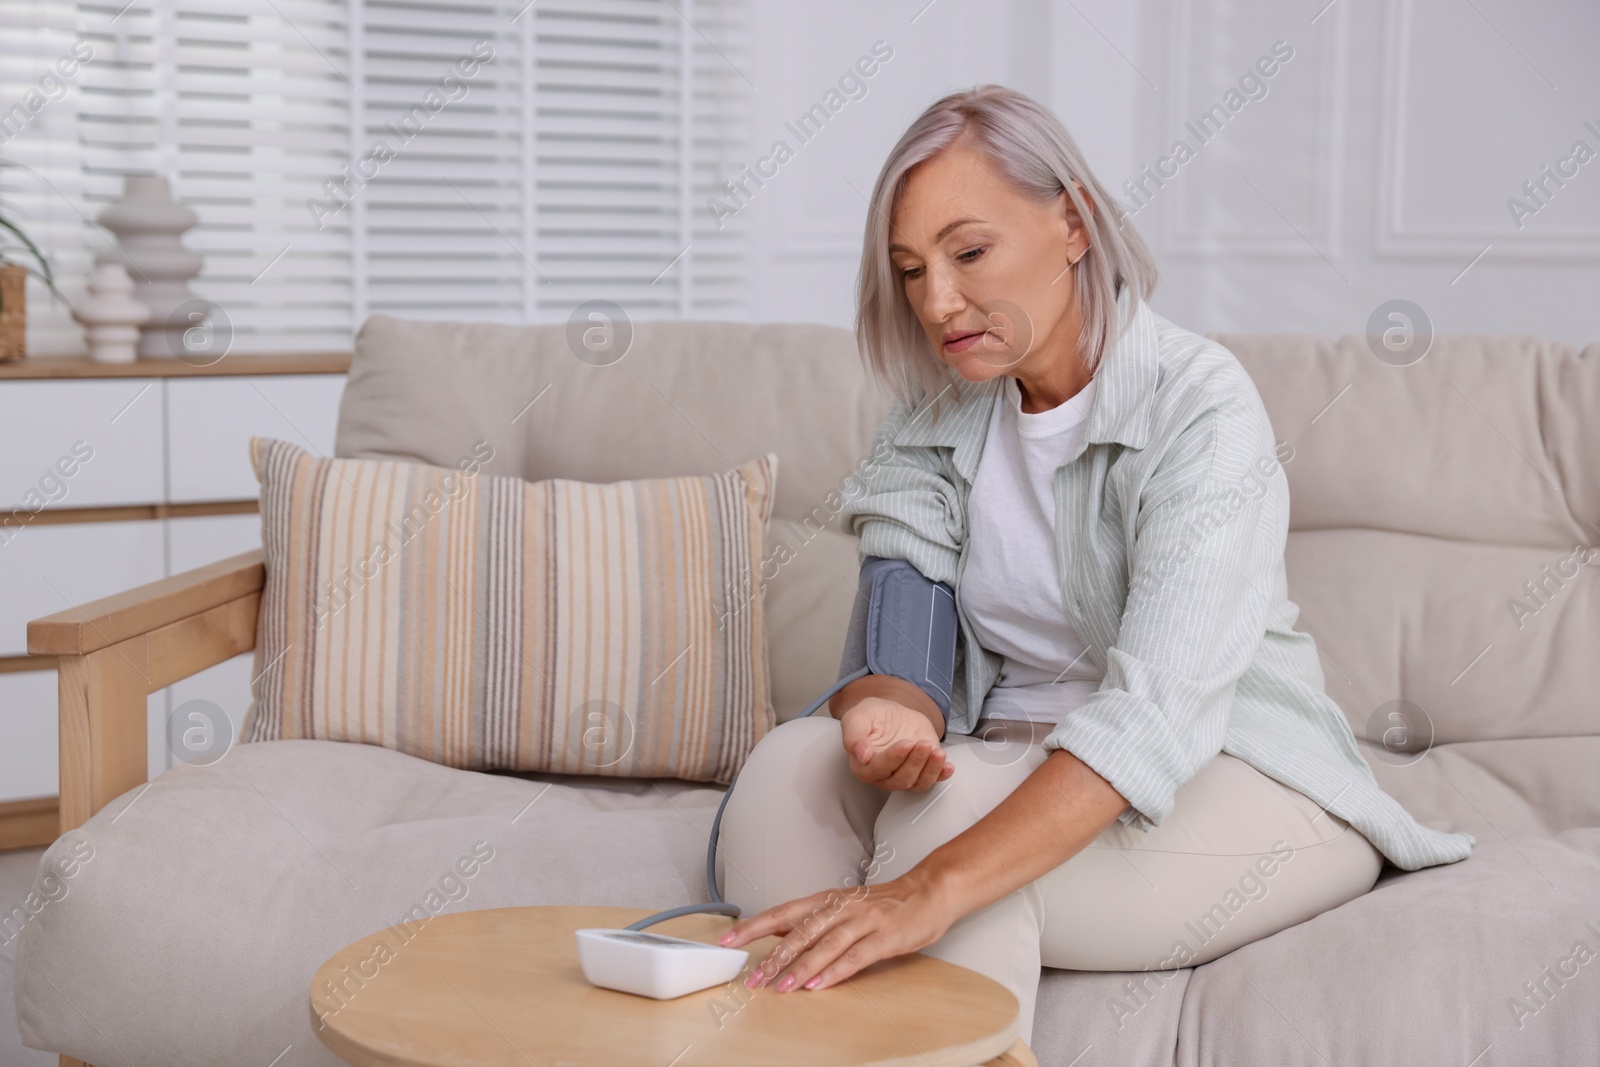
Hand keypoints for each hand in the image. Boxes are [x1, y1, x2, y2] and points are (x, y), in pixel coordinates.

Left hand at [717, 868, 955, 992]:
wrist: (929, 891)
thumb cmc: (884, 904)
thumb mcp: (843, 906)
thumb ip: (812, 920)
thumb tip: (775, 932)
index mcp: (827, 899)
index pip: (783, 912)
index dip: (755, 926)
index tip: (728, 941)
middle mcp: (841, 907)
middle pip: (800, 930)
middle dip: (774, 955)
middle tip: (753, 977)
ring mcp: (863, 921)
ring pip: (825, 944)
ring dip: (800, 967)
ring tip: (781, 987)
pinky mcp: (885, 937)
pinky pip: (856, 956)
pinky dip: (835, 971)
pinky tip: (819, 985)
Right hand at [839, 697, 953, 791]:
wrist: (892, 713)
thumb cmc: (872, 716)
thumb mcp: (857, 717)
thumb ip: (853, 735)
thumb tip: (861, 755)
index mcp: (863, 766)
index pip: (878, 770)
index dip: (893, 759)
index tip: (905, 744)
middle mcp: (883, 776)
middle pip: (900, 779)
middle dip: (914, 763)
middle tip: (922, 744)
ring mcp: (903, 775)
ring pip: (917, 783)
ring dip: (930, 769)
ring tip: (937, 752)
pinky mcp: (921, 771)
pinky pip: (931, 780)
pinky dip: (941, 775)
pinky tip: (947, 766)